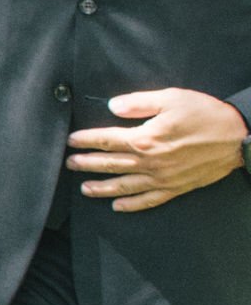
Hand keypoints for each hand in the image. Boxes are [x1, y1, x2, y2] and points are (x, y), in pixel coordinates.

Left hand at [66, 88, 248, 211]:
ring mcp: (162, 179)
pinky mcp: (175, 188)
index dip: (87, 140)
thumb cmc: (205, 114)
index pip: (107, 140)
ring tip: (84, 189)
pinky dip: (131, 205)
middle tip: (70, 163)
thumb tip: (112, 106)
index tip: (72, 140)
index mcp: (145, 139)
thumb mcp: (171, 98)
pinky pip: (148, 200)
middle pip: (110, 164)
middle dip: (87, 164)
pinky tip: (117, 206)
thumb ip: (138, 102)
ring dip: (101, 188)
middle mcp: (149, 162)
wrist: (237, 138)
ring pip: (124, 186)